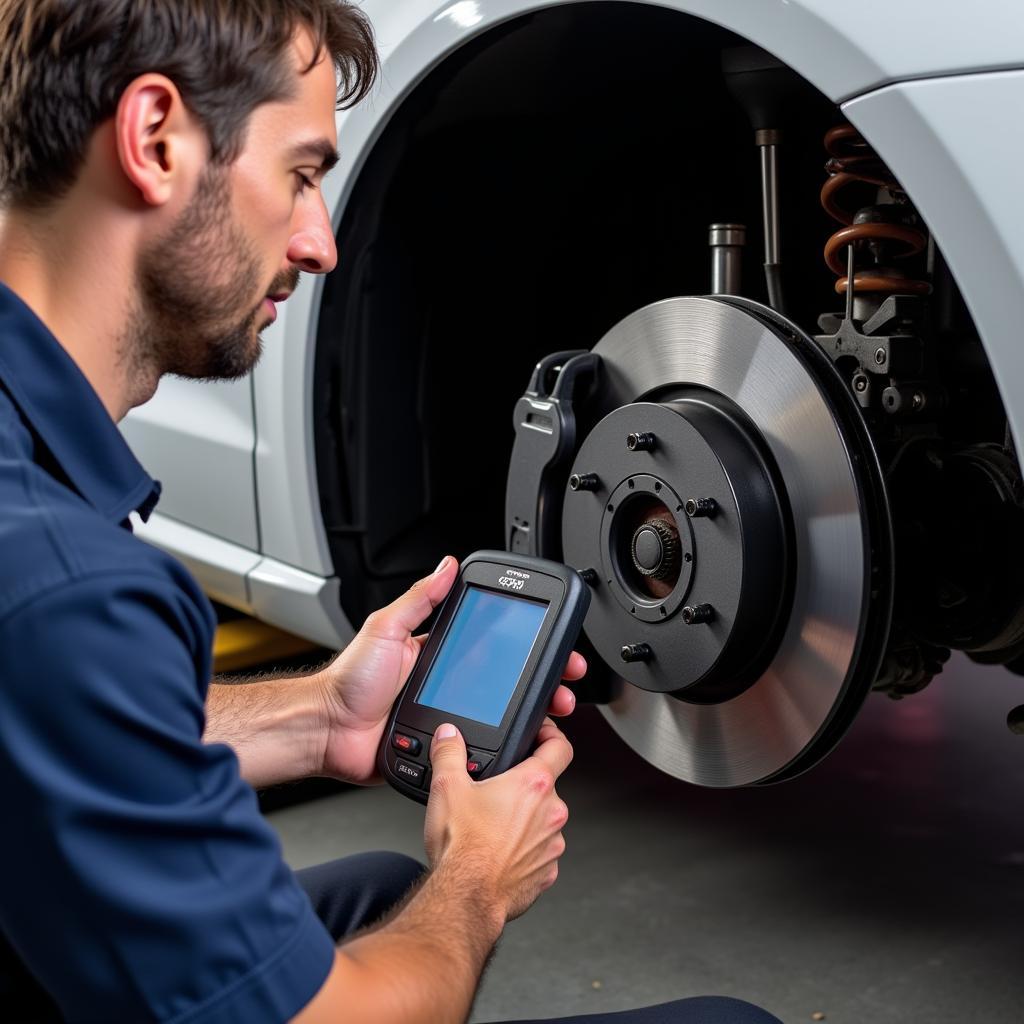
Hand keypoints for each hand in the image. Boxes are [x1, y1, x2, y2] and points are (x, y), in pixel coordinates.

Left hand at [312, 555, 587, 783]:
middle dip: (541, 679)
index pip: (490, 644)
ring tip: (554, 708)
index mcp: (437, 654)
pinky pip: (479, 748)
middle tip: (564, 678)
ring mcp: (448, 718)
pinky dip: (506, 746)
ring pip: (501, 717)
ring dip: (533, 713)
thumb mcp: (385, 628)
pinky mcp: (443, 750)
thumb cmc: (349, 681)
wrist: (327, 731)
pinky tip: (527, 739)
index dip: (522, 643)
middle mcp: (447, 686)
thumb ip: (418, 599)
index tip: (548, 638)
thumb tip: (446, 565)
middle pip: (506, 682)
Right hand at [424, 718, 572, 925]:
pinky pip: (540, 853)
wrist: (466, 897)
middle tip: (497, 792)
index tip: (542, 735)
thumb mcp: (447, 788)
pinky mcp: (547, 872)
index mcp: (533, 785)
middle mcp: (551, 813)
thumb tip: (449, 735)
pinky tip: (499, 853)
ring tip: (494, 827)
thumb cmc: (463, 847)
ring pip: (543, 822)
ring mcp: (552, 845)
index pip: (560, 747)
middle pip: (546, 787)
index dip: (552, 735)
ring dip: (525, 820)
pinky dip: (524, 850)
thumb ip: (449, 753)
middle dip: (524, 787)